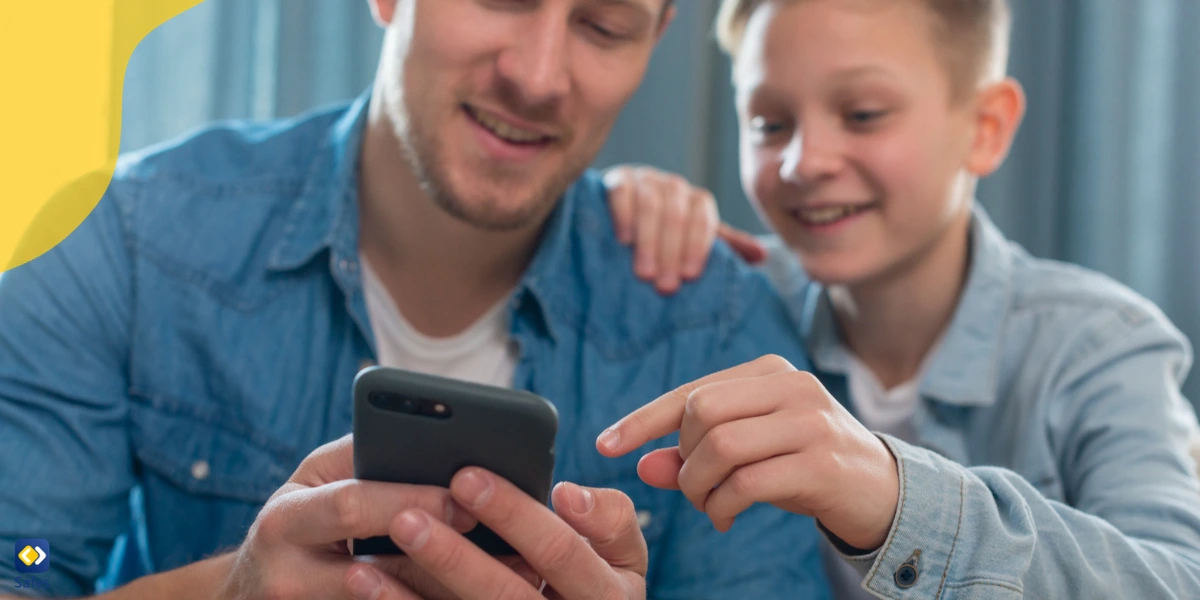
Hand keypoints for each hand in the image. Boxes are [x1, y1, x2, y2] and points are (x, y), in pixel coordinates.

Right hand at [219, 435, 528, 599]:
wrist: (252, 592)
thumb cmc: (298, 520)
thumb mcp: (313, 480)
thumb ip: (361, 457)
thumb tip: (432, 438)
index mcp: (284, 522)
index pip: (353, 508)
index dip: (413, 501)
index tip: (467, 498)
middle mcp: (289, 578)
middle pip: (381, 571)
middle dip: (447, 555)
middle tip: (507, 545)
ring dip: (455, 590)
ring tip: (515, 575)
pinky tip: (477, 593)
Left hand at [343, 468, 647, 599]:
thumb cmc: (597, 579)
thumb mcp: (624, 555)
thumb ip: (609, 519)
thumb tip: (567, 493)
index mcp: (609, 594)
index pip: (560, 551)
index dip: (517, 515)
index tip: (468, 476)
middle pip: (506, 594)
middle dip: (455, 554)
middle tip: (408, 512)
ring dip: (417, 588)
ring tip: (378, 545)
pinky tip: (367, 580)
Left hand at [596, 355, 900, 550]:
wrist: (885, 491)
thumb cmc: (806, 467)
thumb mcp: (750, 454)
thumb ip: (696, 454)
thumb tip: (643, 466)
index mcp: (769, 372)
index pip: (692, 390)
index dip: (643, 419)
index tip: (606, 445)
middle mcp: (790, 386)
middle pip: (701, 412)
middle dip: (683, 458)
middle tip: (694, 489)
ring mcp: (809, 421)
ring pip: (720, 446)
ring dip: (699, 487)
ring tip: (709, 507)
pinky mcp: (821, 462)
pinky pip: (747, 483)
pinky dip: (723, 507)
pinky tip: (727, 519)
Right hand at [603, 166, 766, 293]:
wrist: (624, 212)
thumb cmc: (666, 234)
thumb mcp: (695, 240)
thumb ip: (726, 246)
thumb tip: (762, 256)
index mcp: (697, 200)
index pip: (703, 219)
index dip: (698, 247)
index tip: (690, 276)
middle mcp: (674, 186)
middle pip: (677, 215)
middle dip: (672, 253)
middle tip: (665, 287)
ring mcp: (645, 179)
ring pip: (651, 205)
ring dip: (648, 242)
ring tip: (644, 273)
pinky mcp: (618, 178)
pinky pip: (622, 192)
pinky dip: (624, 215)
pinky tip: (623, 240)